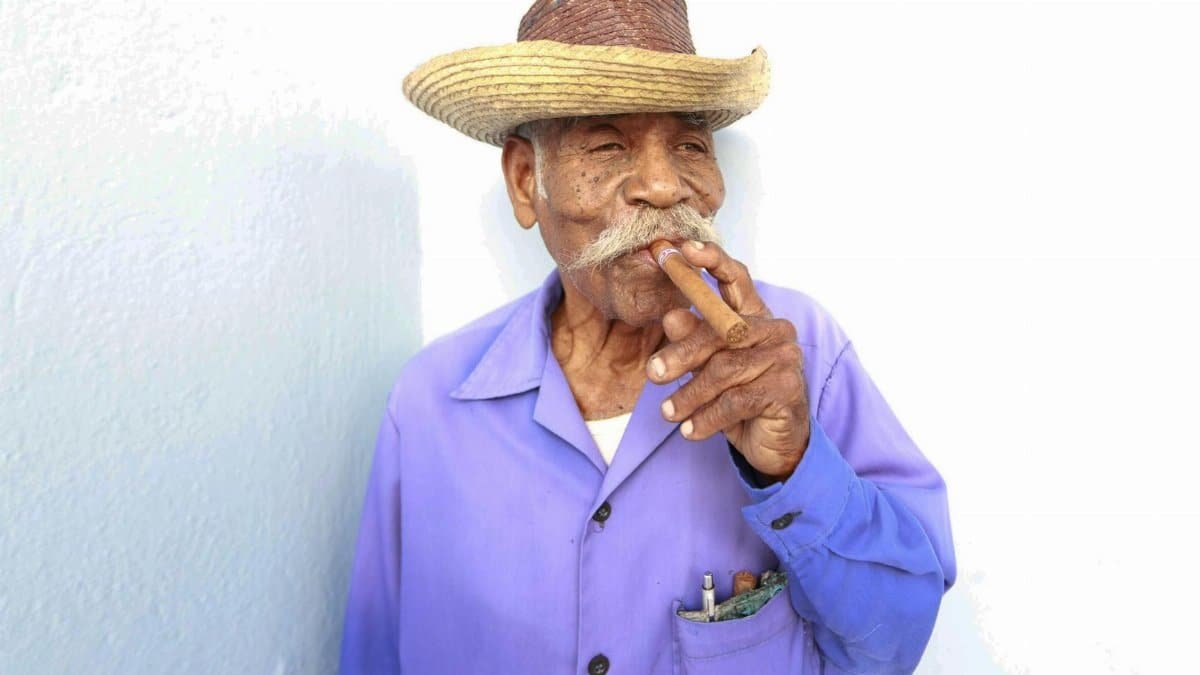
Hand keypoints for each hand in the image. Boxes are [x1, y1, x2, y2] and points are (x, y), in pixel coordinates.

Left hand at [647, 242, 810, 482]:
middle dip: (682, 353)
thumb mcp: (707, 367)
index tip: (681, 249)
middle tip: (652, 374)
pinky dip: (707, 418)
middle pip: (721, 330)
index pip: (735, 277)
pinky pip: (736, 401)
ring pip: (725, 369)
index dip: (711, 259)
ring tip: (668, 414)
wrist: (774, 442)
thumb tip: (670, 316)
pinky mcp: (787, 388)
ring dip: (690, 395)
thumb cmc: (737, 396)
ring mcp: (784, 357)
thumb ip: (691, 340)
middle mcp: (773, 329)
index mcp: (752, 314)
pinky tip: (690, 431)